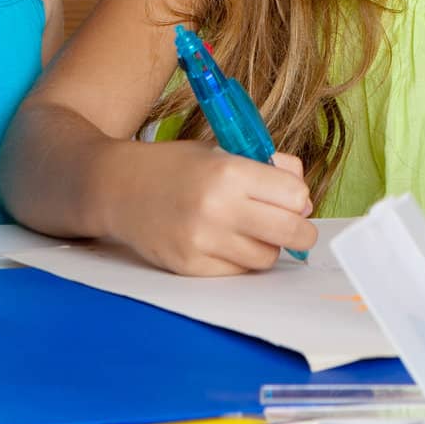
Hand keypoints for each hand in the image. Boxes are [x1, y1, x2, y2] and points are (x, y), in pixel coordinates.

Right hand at [102, 141, 316, 275]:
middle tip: (299, 229)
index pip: (294, 196)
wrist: (119, 187)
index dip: (299, 198)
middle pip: (289, 232)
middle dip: (301, 232)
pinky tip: (228, 242)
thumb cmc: (178, 166)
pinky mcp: (189, 266)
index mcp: (230, 172)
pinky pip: (237, 272)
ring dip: (268, 247)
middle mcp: (217, 208)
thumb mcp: (225, 151)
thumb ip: (270, 169)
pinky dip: (241, 260)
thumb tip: (305, 201)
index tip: (293, 199)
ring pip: (265, 257)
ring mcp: (201, 241)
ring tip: (253, 231)